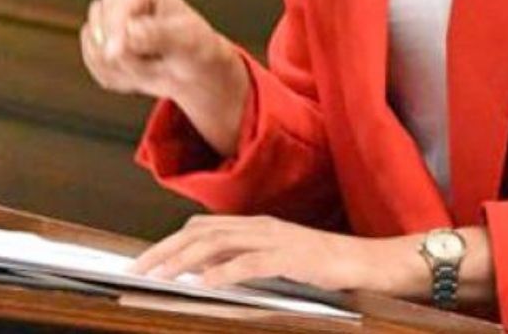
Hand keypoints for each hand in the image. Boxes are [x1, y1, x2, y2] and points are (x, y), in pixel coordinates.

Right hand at [80, 0, 248, 153]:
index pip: (115, 2)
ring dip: (124, 68)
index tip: (116, 52)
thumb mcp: (185, 40)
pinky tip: (138, 72)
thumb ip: (157, 34)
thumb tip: (128, 31)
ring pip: (96, 51)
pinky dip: (117, 78)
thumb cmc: (193, 47)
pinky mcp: (95, 44)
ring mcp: (102, 20)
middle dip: (123, 53)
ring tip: (151, 63)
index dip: (114, 27)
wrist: (190, 69)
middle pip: (99, 27)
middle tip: (157, 59)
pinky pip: (93, 66)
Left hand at [129, 215, 424, 295]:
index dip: (169, 242)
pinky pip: (250, 262)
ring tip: (161, 275)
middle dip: (165, 250)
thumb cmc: (325, 264)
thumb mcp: (278, 259)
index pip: (200, 227)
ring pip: (217, 243)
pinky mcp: (291, 256)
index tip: (144, 261)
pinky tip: (205, 283)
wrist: (370, 261)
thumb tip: (207, 272)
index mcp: (254, 225)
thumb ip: (244, 260)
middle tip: (138, 269)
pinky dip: (224, 272)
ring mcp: (275, 239)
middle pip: (200, 233)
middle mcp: (259, 226)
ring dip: (184, 260)